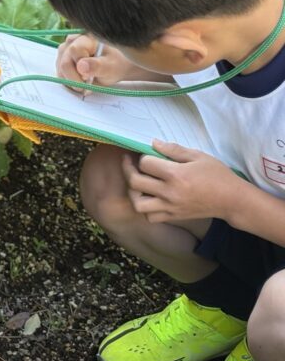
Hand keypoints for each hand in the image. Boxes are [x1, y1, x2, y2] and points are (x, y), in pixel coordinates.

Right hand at [55, 34, 130, 94]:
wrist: (113, 67)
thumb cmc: (115, 65)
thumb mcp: (111, 67)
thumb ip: (97, 66)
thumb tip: (80, 66)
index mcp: (86, 37)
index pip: (74, 50)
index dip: (79, 67)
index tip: (89, 77)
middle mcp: (72, 41)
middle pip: (64, 62)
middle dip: (75, 78)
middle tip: (87, 84)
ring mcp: (64, 50)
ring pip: (60, 70)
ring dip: (72, 81)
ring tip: (86, 82)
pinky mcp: (61, 60)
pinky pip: (60, 73)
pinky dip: (69, 81)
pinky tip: (80, 81)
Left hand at [121, 140, 238, 222]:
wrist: (232, 200)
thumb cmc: (217, 175)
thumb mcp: (198, 156)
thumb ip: (174, 149)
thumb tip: (153, 143)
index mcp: (176, 174)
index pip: (145, 163)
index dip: (143, 156)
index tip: (147, 154)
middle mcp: (170, 192)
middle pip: (135, 183)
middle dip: (128, 170)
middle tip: (130, 164)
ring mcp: (170, 207)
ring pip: (138, 204)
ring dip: (133, 193)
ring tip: (137, 183)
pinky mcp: (173, 216)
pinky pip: (150, 217)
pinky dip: (145, 208)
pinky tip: (149, 197)